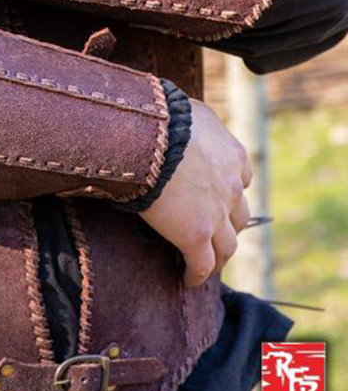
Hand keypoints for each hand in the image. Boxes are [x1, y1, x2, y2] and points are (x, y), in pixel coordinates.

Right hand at [140, 99, 251, 287]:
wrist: (150, 135)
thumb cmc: (160, 116)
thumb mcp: (188, 111)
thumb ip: (195, 123)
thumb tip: (180, 120)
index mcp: (233, 155)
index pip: (241, 179)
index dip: (230, 191)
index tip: (218, 198)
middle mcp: (231, 186)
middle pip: (238, 215)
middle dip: (228, 225)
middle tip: (212, 233)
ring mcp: (216, 213)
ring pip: (227, 245)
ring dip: (218, 255)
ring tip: (205, 263)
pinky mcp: (195, 235)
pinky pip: (201, 264)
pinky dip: (196, 274)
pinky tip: (187, 279)